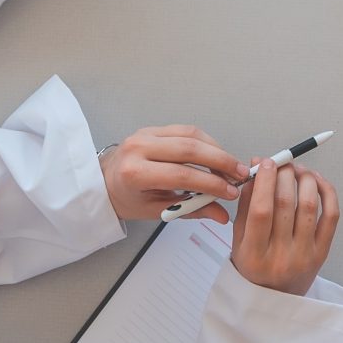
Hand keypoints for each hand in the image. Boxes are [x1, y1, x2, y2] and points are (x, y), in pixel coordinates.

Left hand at [101, 126, 250, 223]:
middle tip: (239, 175)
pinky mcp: (152, 128)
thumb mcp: (156, 211)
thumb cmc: (127, 198)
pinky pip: (185, 130)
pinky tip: (216, 154)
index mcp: (135, 173)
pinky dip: (205, 141)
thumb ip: (190, 209)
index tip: (230, 192)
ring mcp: (145, 134)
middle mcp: (139, 148)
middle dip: (220, 161)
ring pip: (191, 135)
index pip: (181, 175)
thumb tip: (221, 214)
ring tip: (232, 165)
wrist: (103, 182)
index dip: (210, 183)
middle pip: (189, 149)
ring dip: (216, 149)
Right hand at [230, 160, 338, 295]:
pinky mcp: (323, 252)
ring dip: (304, 179)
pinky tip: (316, 181)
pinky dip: (326, 192)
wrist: (276, 299)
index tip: (266, 162)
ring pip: (309, 205)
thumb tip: (256, 170)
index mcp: (254, 254)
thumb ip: (245, 205)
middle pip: (285, 204)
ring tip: (297, 170)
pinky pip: (331, 215)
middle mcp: (281, 256)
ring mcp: (305, 255)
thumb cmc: (255, 268)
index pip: (261, 210)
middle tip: (281, 162)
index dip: (265, 182)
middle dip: (284, 174)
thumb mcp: (239, 240)